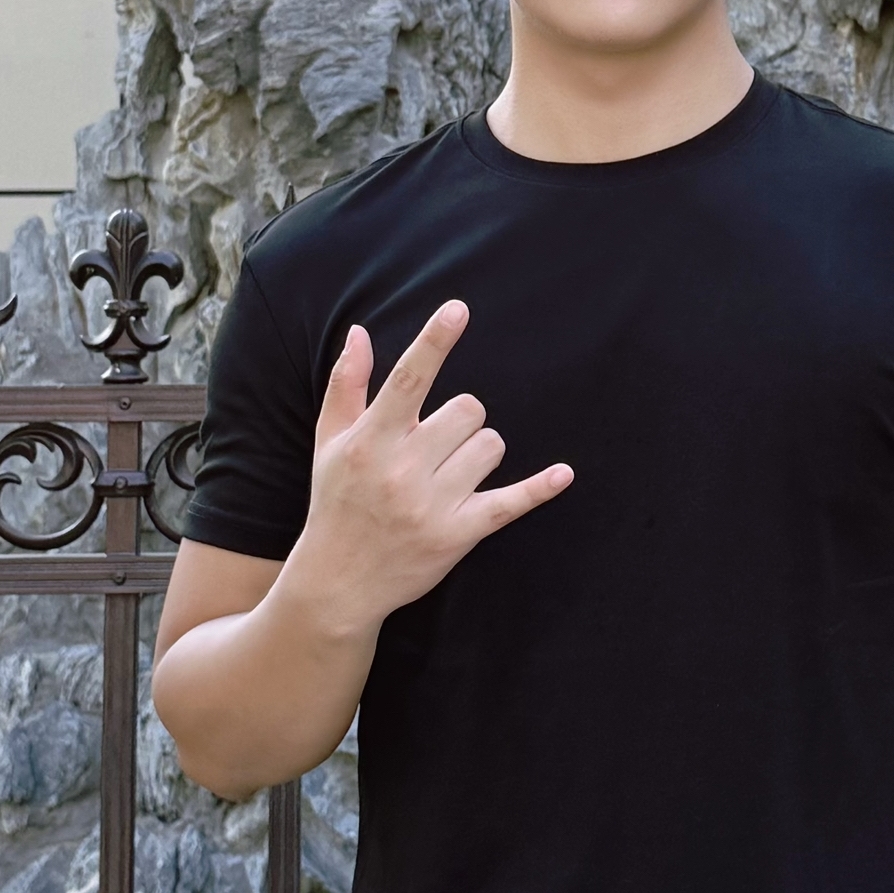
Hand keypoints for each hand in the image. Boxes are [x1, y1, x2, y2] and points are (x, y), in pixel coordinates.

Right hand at [283, 301, 571, 636]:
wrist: (338, 582)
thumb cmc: (337, 501)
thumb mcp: (329, 443)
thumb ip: (347, 385)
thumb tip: (358, 331)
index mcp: (370, 441)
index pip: (408, 380)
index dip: (434, 342)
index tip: (458, 309)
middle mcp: (402, 470)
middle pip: (468, 410)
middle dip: (460, 421)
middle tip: (436, 444)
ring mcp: (433, 505)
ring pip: (490, 446)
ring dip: (478, 453)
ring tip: (449, 475)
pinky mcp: (459, 535)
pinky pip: (510, 502)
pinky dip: (539, 489)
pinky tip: (563, 474)